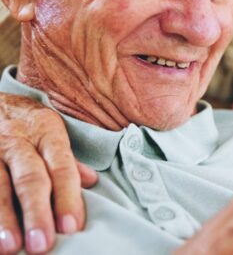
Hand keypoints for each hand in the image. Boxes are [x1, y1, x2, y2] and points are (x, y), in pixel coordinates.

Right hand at [0, 92, 97, 253]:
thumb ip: (67, 159)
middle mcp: (17, 140)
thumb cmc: (26, 121)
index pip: (61, 167)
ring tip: (10, 246)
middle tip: (42, 244)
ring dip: (4, 218)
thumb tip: (92, 181)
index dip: (67, 197)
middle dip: (36, 212)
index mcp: (46, 132)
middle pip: (29, 179)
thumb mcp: (50, 130)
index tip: (71, 227)